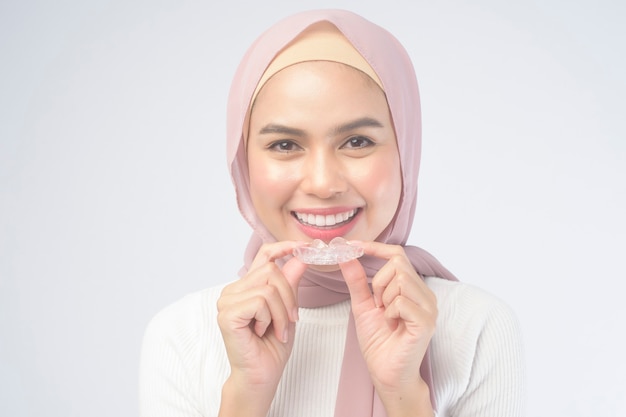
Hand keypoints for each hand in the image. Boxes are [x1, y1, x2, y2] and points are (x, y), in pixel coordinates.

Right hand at [217, 241, 306, 416]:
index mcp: (246, 286)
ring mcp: (227, 301)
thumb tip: (301, 256)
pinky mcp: (227, 314)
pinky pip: (261, 301)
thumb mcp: (288, 309)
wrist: (261, 376)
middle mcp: (233, 290)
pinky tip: (263, 332)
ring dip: (282, 311)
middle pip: (271, 269)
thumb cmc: (272, 347)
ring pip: (268, 286)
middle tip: (290, 320)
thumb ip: (291, 282)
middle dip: (289, 295)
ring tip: (277, 329)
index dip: (283, 247)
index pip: (264, 255)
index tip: (304, 247)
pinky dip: (271, 318)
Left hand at [339, 241, 436, 415]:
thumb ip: (356, 280)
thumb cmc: (379, 342)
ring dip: (384, 298)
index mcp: (412, 288)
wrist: (386, 373)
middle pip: (398, 264)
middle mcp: (425, 294)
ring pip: (400, 279)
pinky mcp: (426, 322)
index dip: (376, 247)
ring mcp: (429, 307)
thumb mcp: (362, 305)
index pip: (398, 255)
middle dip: (379, 282)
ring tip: (386, 317)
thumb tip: (345, 255)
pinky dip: (390, 312)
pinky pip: (402, 301)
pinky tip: (392, 325)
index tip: (353, 245)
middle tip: (377, 305)